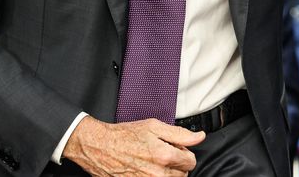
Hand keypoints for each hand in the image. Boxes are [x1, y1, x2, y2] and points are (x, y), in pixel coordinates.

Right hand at [63, 116, 204, 176]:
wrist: (99, 147)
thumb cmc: (123, 135)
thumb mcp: (153, 126)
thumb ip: (179, 133)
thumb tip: (199, 136)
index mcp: (164, 155)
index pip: (191, 161)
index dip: (184, 152)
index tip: (175, 148)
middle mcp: (158, 173)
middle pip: (183, 175)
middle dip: (177, 164)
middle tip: (163, 153)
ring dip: (167, 172)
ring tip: (154, 161)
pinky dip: (155, 176)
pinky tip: (146, 168)